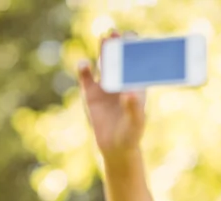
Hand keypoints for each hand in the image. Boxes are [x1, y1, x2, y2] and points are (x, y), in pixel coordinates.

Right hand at [77, 30, 146, 158]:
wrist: (115, 147)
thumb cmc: (131, 134)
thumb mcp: (135, 122)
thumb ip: (133, 107)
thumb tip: (130, 92)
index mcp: (135, 87)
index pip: (136, 65)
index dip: (134, 52)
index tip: (132, 41)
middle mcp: (121, 83)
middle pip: (120, 60)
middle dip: (118, 46)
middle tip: (116, 32)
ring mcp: (106, 87)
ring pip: (104, 65)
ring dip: (104, 52)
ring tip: (104, 38)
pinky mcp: (91, 94)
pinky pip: (87, 78)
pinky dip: (84, 70)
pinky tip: (84, 64)